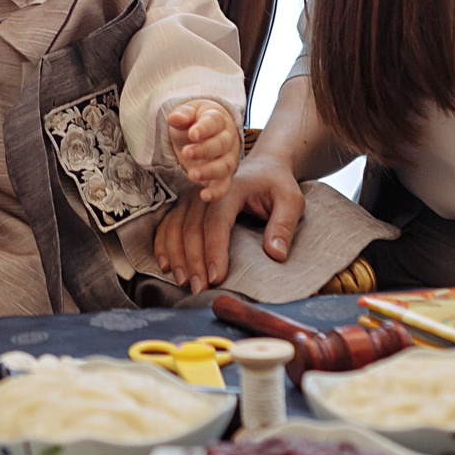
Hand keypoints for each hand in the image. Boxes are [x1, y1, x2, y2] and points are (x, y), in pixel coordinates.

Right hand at [149, 151, 306, 294]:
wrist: (263, 166)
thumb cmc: (277, 185)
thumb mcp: (291, 200)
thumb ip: (283, 225)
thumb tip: (276, 254)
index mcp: (231, 188)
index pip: (217, 222)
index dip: (214, 250)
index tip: (217, 277)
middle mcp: (205, 192)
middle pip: (192, 227)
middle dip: (193, 261)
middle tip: (200, 288)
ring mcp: (193, 198)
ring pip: (175, 227)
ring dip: (176, 256)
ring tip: (184, 282)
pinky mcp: (186, 205)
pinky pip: (167, 225)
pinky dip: (163, 245)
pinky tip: (167, 266)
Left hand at [165, 99, 240, 199]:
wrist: (209, 129)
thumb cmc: (197, 120)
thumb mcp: (189, 112)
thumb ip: (183, 114)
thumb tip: (174, 118)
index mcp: (218, 120)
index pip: (214, 123)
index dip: (204, 129)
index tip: (192, 134)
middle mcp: (228, 139)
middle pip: (221, 144)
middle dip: (204, 150)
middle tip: (186, 153)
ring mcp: (228, 158)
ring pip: (225, 166)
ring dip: (209, 171)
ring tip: (192, 175)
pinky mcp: (225, 175)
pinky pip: (225, 184)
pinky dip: (217, 192)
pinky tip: (204, 195)